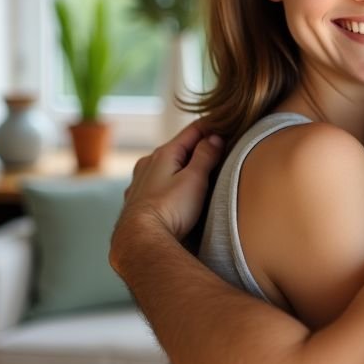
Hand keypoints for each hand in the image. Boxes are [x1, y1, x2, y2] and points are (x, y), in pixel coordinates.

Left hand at [111, 120, 224, 268]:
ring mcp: (139, 183)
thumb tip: (214, 137)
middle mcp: (148, 163)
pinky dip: (168, 183)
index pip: (193, 130)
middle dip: (197, 147)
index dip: (212, 125)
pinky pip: (156, 185)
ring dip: (181, 166)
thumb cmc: (170, 209)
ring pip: (164, 167)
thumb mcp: (195, 179)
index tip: (227, 123)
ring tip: (196, 173)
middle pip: (177, 148)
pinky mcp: (136, 202)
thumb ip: (205, 156)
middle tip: (219, 148)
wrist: (141, 240)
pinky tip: (172, 193)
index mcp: (164, 153)